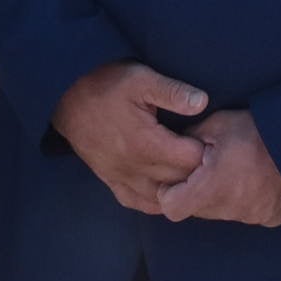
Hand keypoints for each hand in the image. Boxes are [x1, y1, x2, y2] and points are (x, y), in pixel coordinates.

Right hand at [54, 62, 210, 211]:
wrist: (66, 95)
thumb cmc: (106, 83)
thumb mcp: (140, 79)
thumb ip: (172, 92)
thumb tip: (203, 101)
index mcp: (145, 143)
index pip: (190, 160)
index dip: (207, 149)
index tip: (214, 138)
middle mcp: (133, 167)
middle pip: (179, 181)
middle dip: (198, 171)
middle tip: (210, 155)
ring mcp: (120, 176)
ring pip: (159, 198)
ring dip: (179, 188)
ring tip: (192, 173)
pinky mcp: (109, 179)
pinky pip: (135, 201)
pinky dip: (155, 201)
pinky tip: (166, 192)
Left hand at [157, 109, 280, 226]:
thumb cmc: (260, 132)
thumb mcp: (220, 124)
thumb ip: (192, 137)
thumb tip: (176, 143)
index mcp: (211, 188)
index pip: (171, 207)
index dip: (168, 193)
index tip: (175, 179)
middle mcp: (229, 209)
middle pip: (197, 210)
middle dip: (195, 191)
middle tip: (206, 167)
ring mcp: (251, 216)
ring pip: (221, 212)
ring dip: (220, 195)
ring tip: (233, 169)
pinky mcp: (268, 217)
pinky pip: (245, 212)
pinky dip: (243, 199)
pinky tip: (253, 178)